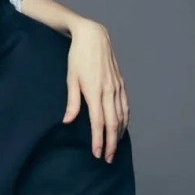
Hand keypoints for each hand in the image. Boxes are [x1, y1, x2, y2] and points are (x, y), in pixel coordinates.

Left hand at [63, 19, 129, 162]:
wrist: (93, 36)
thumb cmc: (77, 57)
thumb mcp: (71, 79)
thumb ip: (72, 102)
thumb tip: (68, 121)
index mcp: (95, 92)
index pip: (99, 122)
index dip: (99, 140)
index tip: (98, 154)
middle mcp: (109, 91)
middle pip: (113, 124)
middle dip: (112, 143)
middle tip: (109, 159)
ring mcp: (117, 87)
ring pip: (122, 116)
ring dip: (120, 134)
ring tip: (115, 147)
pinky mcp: (121, 83)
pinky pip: (125, 106)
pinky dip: (125, 119)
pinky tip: (122, 127)